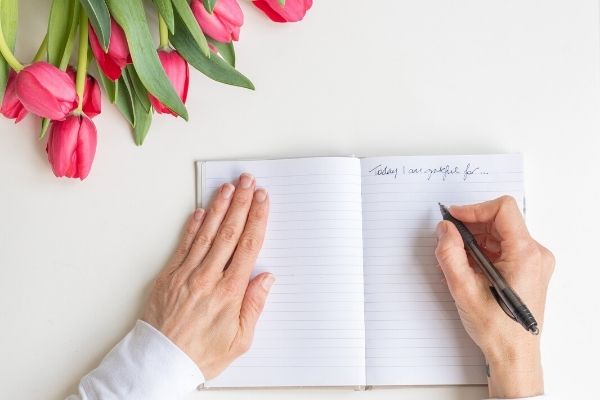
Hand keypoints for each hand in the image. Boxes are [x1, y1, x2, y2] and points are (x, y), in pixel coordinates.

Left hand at [142, 173, 273, 379]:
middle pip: (230, 233)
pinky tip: (201, 211)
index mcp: (230, 292)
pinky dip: (193, 226)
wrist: (161, 362)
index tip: (263, 201)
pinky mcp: (169, 276)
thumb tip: (266, 278)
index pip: (248, 246)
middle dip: (241, 204)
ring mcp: (186, 274)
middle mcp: (208, 278)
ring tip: (228, 189)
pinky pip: (183, 245)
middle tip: (248, 182)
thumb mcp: (240, 340)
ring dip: (220, 208)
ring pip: (207, 234)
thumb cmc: (202, 354)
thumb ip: (254, 305)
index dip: (257, 219)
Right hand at [434, 196, 553, 397]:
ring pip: (499, 235)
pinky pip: (502, 249)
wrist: (513, 355)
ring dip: (474, 242)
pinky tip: (467, 269)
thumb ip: (450, 253)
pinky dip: (482, 253)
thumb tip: (445, 229)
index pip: (502, 209)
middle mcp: (535, 254)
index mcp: (526, 254)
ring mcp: (533, 262)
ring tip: (456, 262)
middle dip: (470, 228)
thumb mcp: (463, 288)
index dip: (474, 209)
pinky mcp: (527, 269)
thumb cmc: (497, 329)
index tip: (454, 217)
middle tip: (448, 241)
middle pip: (499, 221)